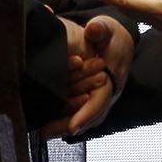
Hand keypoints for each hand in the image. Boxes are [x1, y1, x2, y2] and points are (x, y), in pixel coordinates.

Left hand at [39, 16, 135, 137]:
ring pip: (85, 119)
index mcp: (112, 80)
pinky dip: (67, 120)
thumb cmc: (109, 34)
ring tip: (44, 133)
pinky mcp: (92, 98)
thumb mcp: (105, 28)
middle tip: (45, 134)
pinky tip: (50, 124)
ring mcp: (101, 98)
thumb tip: (93, 29)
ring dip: (65, 127)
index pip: (100, 101)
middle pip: (90, 117)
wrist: (118, 39)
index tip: (72, 127)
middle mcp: (108, 94)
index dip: (86, 115)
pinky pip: (81, 114)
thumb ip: (99, 29)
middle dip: (68, 127)